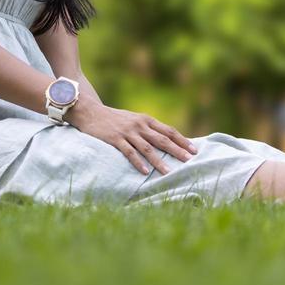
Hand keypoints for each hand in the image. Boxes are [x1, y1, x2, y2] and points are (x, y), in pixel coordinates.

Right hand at [67, 101, 196, 175]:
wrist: (90, 112)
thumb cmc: (114, 119)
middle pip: (162, 139)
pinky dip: (138, 162)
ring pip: (147, 148)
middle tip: (189, 161)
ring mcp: (127, 131)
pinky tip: (145, 171)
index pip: (168, 130)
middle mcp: (139, 124)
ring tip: (169, 172)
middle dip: (177, 150)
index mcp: (146, 119)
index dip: (182, 140)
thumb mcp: (133, 119)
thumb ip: (148, 128)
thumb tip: (166, 141)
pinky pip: (129, 152)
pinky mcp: (115, 138)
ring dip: (159, 160)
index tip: (194, 150)